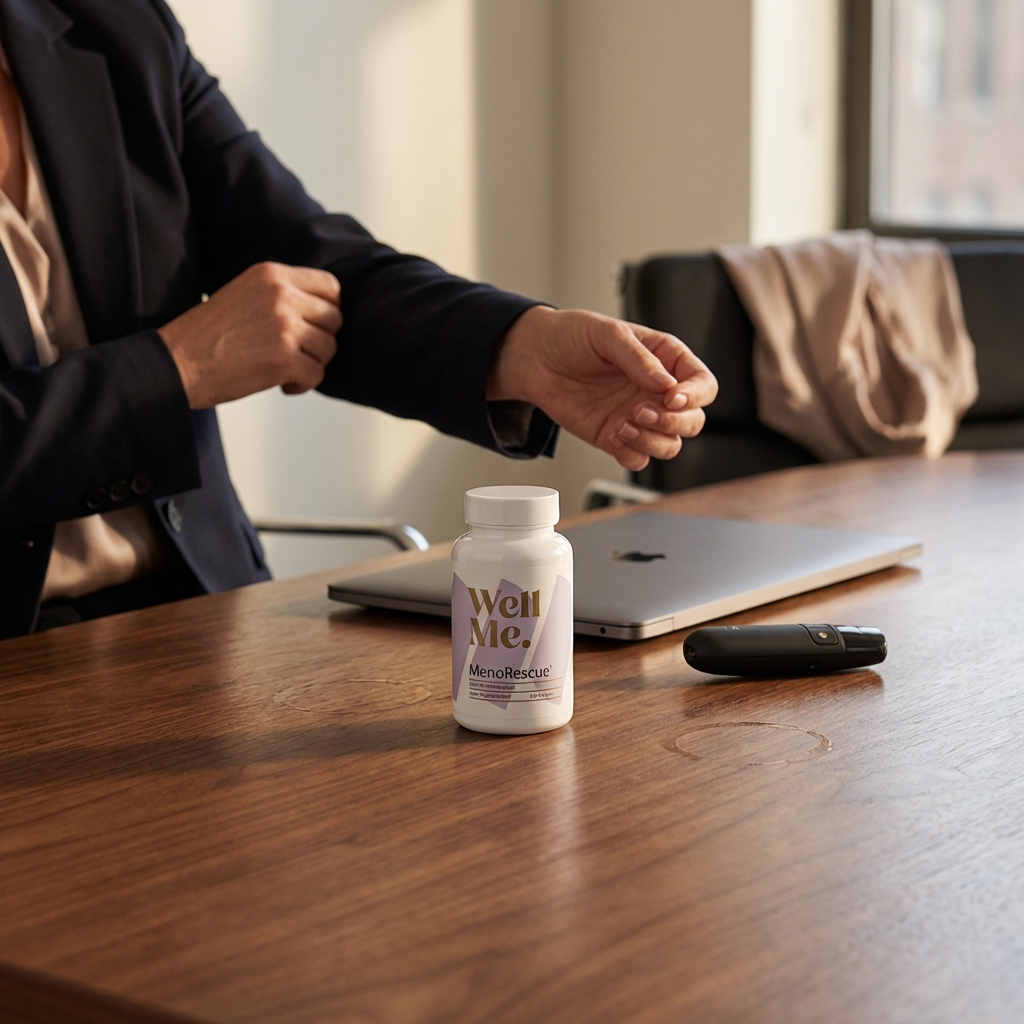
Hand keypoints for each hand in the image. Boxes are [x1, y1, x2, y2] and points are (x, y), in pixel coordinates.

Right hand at [158, 262, 341, 408]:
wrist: (177, 361)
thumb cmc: (208, 335)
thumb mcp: (245, 293)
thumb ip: (282, 294)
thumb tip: (326, 309)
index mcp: (272, 274)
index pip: (330, 286)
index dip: (328, 310)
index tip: (312, 326)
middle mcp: (282, 295)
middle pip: (334, 318)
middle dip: (320, 340)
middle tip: (296, 352)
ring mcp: (285, 326)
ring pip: (328, 348)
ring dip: (311, 363)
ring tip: (284, 367)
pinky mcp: (284, 358)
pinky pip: (317, 375)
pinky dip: (302, 384)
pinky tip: (281, 384)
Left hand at [487, 306, 717, 470]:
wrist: (535, 358)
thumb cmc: (572, 336)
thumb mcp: (608, 334)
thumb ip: (639, 358)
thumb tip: (665, 384)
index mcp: (666, 360)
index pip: (703, 384)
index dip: (694, 396)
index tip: (671, 398)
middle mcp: (657, 392)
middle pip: (693, 421)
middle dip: (674, 423)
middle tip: (642, 412)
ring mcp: (638, 418)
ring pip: (670, 445)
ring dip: (654, 442)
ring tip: (624, 425)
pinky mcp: (615, 437)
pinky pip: (638, 459)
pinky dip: (631, 454)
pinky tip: (612, 435)